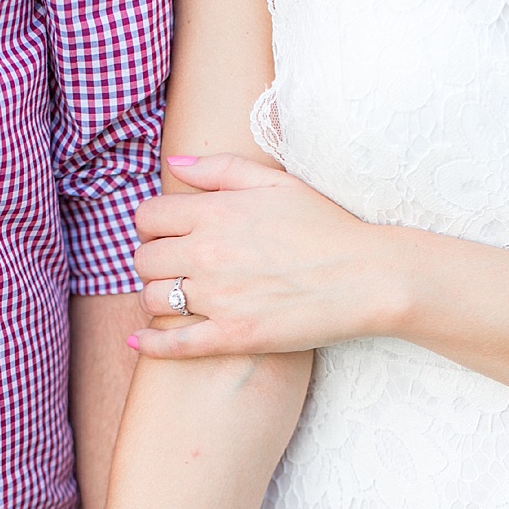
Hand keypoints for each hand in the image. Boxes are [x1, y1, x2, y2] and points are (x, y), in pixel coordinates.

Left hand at [130, 153, 414, 358]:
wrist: (368, 277)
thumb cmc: (328, 226)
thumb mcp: (277, 182)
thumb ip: (220, 168)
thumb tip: (173, 164)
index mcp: (215, 213)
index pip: (148, 216)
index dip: (155, 225)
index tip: (172, 234)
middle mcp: (208, 253)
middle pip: (144, 259)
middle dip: (156, 261)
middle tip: (179, 267)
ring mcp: (219, 297)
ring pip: (154, 298)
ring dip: (160, 297)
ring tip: (181, 297)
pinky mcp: (234, 336)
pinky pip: (174, 343)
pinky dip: (152, 344)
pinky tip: (141, 341)